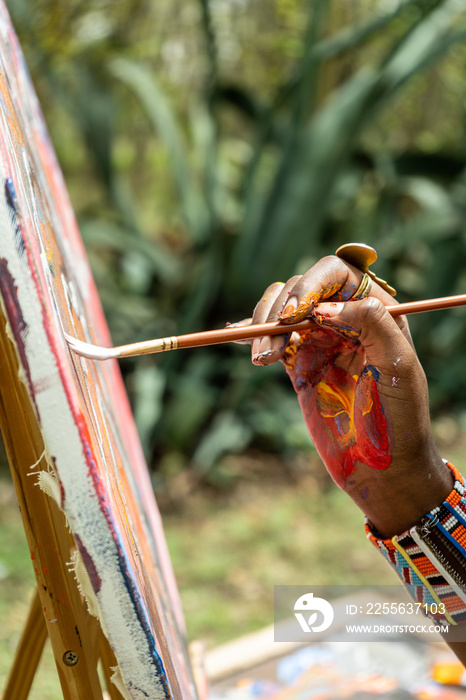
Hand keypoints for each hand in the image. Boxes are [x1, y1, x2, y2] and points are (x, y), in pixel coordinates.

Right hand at [242, 255, 451, 536]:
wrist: (383, 466)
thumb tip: (324, 306)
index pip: (337, 274)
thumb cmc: (400, 416)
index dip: (312, 284)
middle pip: (301, 287)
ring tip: (261, 359)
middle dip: (281, 309)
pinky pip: (271, 340)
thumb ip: (371, 322)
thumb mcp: (397, 364)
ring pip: (281, 310)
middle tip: (274, 344)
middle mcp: (345, 319)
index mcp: (375, 310)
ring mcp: (319, 341)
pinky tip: (237, 336)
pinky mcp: (298, 364)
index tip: (297, 314)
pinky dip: (251, 335)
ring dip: (263, 325)